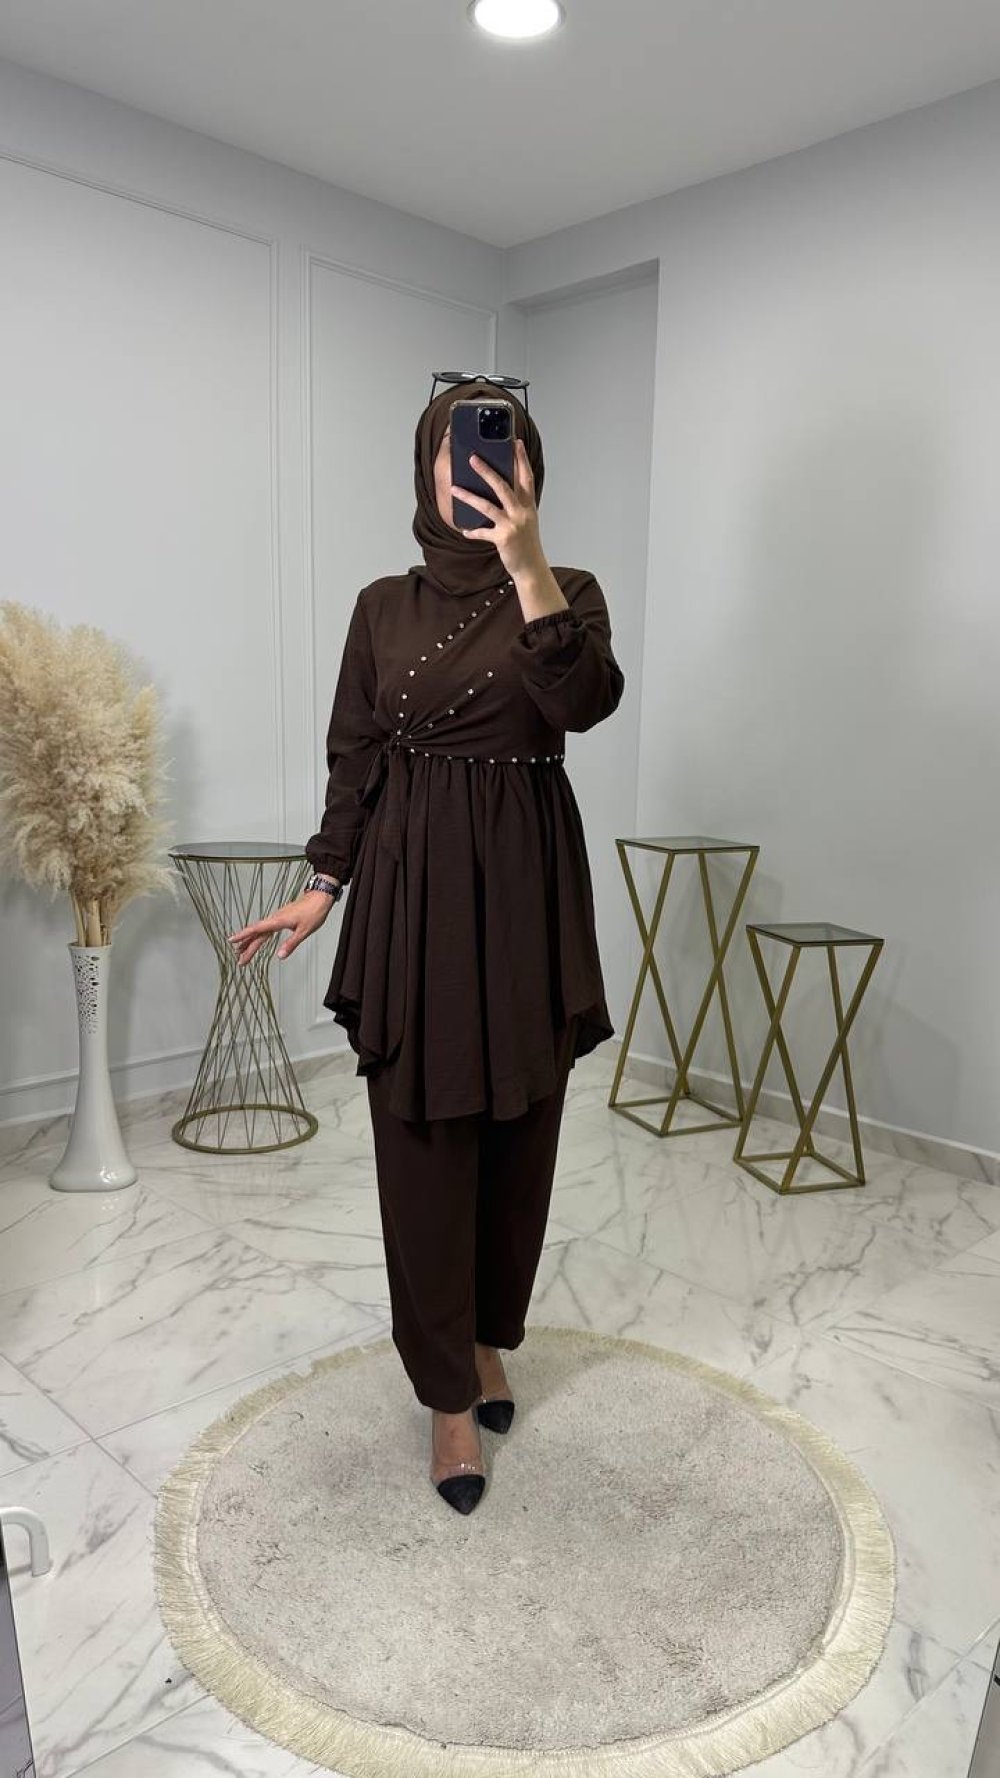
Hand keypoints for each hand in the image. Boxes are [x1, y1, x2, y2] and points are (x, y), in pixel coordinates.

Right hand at [227, 891, 333, 966]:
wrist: (320, 897)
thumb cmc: (314, 911)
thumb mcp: (304, 931)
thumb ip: (291, 944)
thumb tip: (280, 956)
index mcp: (278, 921)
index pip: (256, 930)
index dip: (243, 936)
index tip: (231, 941)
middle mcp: (275, 919)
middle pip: (257, 934)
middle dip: (247, 947)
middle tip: (240, 960)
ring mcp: (278, 918)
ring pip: (261, 931)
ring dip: (251, 942)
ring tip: (242, 952)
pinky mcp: (282, 918)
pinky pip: (266, 929)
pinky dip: (260, 936)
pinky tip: (257, 940)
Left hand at [452, 437, 545, 581]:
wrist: (531, 567)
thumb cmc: (526, 542)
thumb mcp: (525, 519)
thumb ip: (516, 503)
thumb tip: (496, 488)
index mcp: (528, 505)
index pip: (526, 477)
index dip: (521, 459)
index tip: (516, 443)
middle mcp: (521, 512)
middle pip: (502, 486)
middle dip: (486, 471)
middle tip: (472, 458)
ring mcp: (512, 525)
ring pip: (487, 506)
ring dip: (469, 497)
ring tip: (454, 488)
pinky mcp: (503, 539)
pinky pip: (482, 532)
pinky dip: (472, 531)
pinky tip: (464, 530)